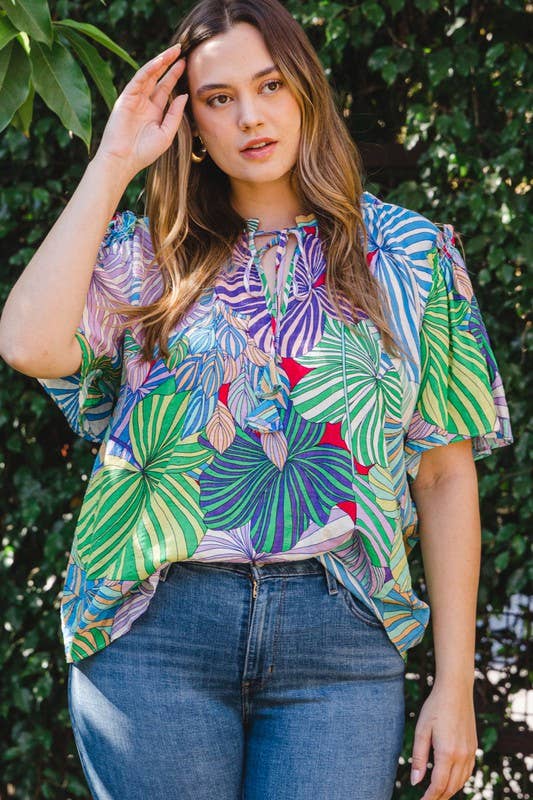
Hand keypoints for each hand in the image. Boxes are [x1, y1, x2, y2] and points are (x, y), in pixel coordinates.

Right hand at [96, 42, 187, 178]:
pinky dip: (148, 70)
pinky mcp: (125, 98)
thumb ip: (175, 114)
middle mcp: (144, 102)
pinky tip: (159, 62)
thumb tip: (183, 95)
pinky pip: (138, 80)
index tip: (185, 63)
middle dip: (169, 64)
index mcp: (154, 111)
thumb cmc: (144, 152)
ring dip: (160, 62)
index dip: (175, 75)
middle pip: (158, 78)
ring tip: (173, 51)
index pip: (166, 88)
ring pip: (148, 75)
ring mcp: (134, 99)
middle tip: (181, 50)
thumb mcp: (166, 134)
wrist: (124, 160)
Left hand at [410, 681, 477, 798]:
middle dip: (439, 797)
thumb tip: (416, 781)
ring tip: (436, 794)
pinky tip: (451, 780)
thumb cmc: (435, 707)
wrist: (456, 690)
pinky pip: (468, 772)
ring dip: (449, 791)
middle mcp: (462, 756)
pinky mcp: (474, 747)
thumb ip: (418, 757)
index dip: (429, 797)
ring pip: (461, 782)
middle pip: (451, 787)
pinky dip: (459, 781)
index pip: (439, 785)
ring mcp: (470, 752)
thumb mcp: (421, 730)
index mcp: (447, 752)